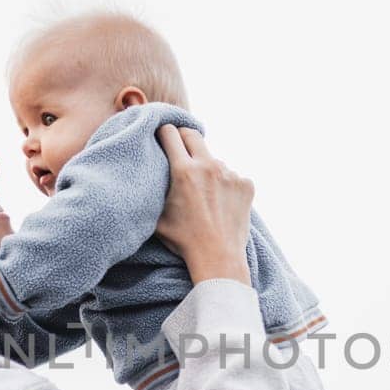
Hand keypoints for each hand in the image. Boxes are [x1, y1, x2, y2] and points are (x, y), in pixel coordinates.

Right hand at [154, 125, 253, 285]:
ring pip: (214, 159)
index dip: (164, 132)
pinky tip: (220, 203)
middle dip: (184, 138)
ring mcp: (230, 174)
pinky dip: (225, 184)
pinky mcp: (246, 184)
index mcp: (183, 171)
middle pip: (193, 134)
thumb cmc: (184, 240)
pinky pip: (232, 175)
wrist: (218, 258)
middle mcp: (208, 166)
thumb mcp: (158, 216)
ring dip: (207, 167)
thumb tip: (143, 177)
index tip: (162, 136)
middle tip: (180, 149)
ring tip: (203, 192)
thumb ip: (153, 191)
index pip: (170, 133)